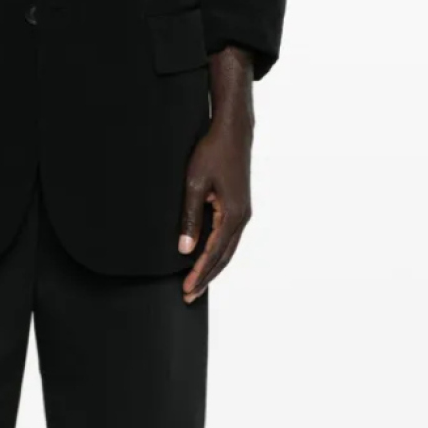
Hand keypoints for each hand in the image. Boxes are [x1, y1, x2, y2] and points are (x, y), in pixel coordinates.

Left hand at [178, 45, 255, 303]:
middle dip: (206, 278)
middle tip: (188, 296)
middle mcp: (242, 218)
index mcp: (233, 215)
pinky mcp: (239, 207)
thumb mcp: (194, 185)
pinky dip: (218, 253)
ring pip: (228, 250)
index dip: (199, 274)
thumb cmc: (212, 153)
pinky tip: (207, 259)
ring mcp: (243, 213)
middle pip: (224, 258)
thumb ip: (190, 218)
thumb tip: (185, 250)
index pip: (213, 254)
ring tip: (196, 284)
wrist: (233, 131)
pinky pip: (229, 238)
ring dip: (212, 268)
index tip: (186, 290)